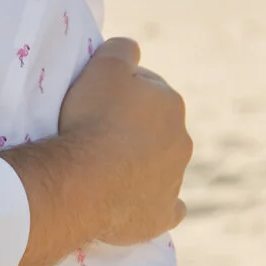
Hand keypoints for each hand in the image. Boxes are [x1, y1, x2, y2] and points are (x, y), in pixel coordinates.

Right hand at [53, 37, 189, 244]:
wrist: (84, 180)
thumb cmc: (92, 118)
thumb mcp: (103, 66)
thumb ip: (122, 49)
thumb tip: (133, 49)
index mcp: (172, 105)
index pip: (148, 89)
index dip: (122, 91)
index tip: (98, 100)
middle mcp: (181, 142)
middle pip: (157, 129)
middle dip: (136, 128)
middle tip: (99, 133)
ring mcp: (174, 182)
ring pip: (161, 167)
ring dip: (141, 164)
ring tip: (106, 167)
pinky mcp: (162, 215)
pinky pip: (165, 207)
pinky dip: (153, 202)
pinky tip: (138, 201)